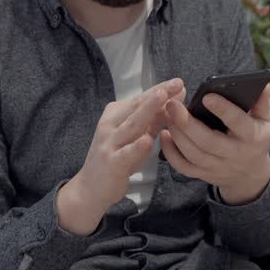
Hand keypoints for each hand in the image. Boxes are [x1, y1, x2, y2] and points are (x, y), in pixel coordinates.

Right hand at [56, 77, 184, 234]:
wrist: (91, 187)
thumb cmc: (118, 157)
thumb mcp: (138, 135)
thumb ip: (156, 118)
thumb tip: (177, 97)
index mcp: (116, 114)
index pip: (140, 98)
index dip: (160, 89)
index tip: (179, 81)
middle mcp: (111, 124)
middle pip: (137, 107)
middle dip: (157, 94)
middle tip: (176, 83)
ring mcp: (110, 143)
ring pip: (131, 125)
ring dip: (147, 110)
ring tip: (162, 97)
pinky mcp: (112, 162)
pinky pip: (125, 153)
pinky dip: (136, 147)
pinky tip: (147, 140)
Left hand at [160, 84, 269, 204]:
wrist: (250, 174)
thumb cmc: (254, 139)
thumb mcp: (264, 121)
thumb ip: (261, 102)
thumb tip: (263, 83)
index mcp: (252, 137)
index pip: (238, 123)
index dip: (223, 110)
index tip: (207, 96)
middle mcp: (235, 155)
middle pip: (209, 142)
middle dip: (188, 124)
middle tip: (172, 105)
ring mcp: (218, 167)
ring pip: (194, 155)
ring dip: (178, 135)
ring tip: (168, 115)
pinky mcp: (204, 175)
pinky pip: (184, 167)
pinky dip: (171, 153)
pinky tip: (164, 135)